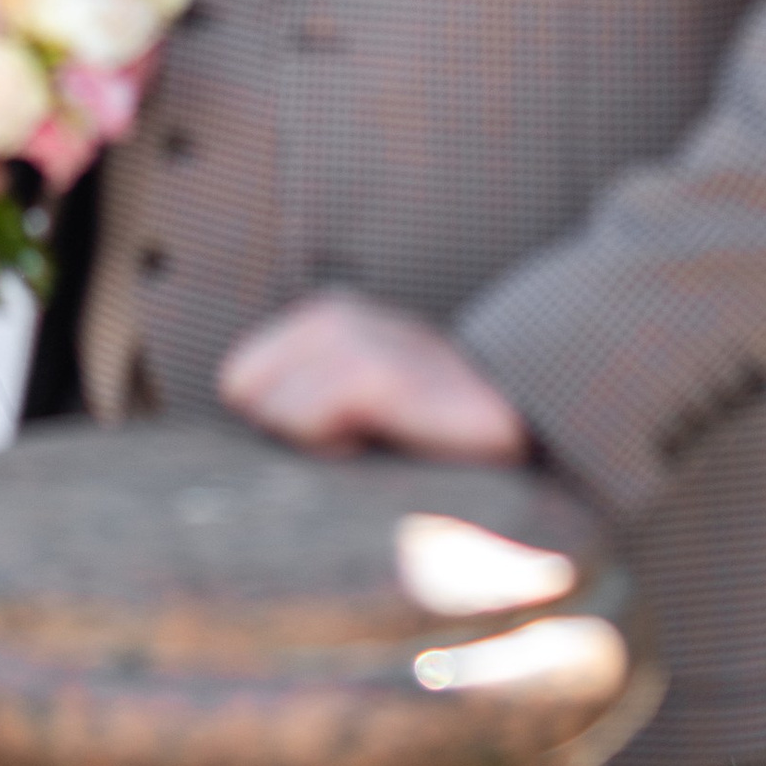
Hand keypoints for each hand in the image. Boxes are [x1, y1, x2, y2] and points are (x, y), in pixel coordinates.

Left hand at [217, 290, 530, 463]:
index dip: (276, 423)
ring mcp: (356, 337)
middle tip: (352, 443)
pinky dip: (331, 446)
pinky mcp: (377, 372)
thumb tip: (241, 439)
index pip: (239, 379)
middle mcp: (335, 315)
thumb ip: (308, 401)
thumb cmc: (439, 427)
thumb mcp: (367, 402)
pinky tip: (379, 451)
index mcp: (325, 317)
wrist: (526, 419)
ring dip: (313, 443)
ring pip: (270, 408)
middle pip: (242, 390)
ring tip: (373, 446)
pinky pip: (306, 418)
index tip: (337, 438)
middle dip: (283, 428)